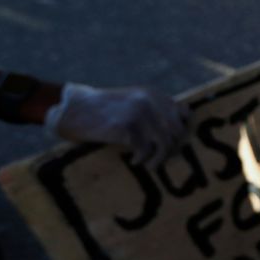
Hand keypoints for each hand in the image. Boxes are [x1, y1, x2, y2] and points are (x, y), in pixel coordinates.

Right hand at [45, 83, 190, 167]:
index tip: (175, 144)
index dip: (183, 131)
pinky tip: (134, 161)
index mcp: (154, 94)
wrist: (75, 110)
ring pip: (165, 143)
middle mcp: (150, 101)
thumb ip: (155, 110)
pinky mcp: (127, 126)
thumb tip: (180, 134)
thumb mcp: (134, 102)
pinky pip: (145, 150)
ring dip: (159, 159)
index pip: (185, 114)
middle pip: (177, 132)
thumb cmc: (105, 111)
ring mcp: (139, 113)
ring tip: (149, 164)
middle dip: (172, 148)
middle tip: (160, 158)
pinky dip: (141, 159)